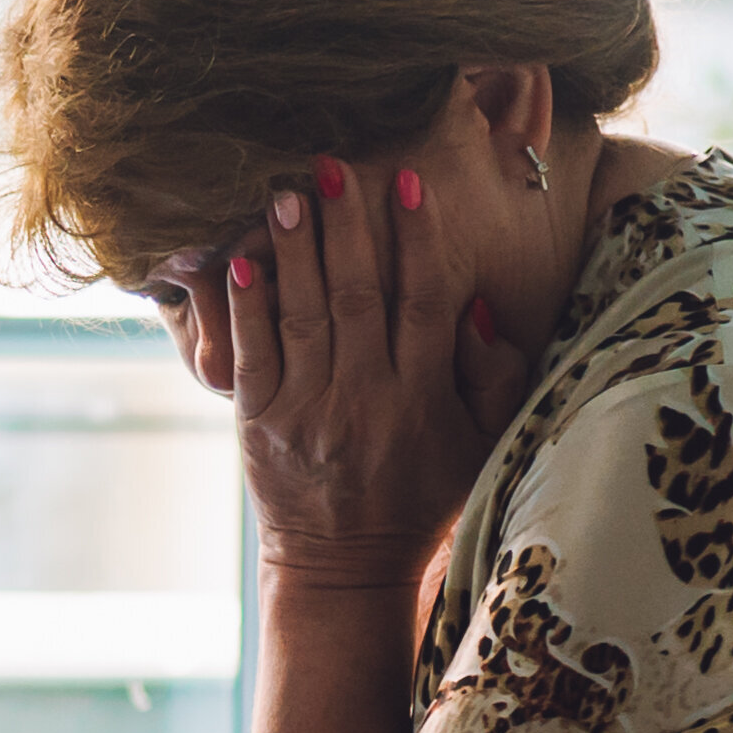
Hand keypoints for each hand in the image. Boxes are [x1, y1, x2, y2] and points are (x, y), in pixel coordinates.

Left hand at [153, 157, 538, 576]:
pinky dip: (245, 306)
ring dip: (294, 250)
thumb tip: (476, 300)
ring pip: (302, 315)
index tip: (409, 183)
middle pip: (357, 295)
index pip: (424, 301)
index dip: (418, 240)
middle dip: (346, 226)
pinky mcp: (259, 425)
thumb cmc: (418, 496)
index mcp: (423, 399)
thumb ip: (491, 374)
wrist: (341, 567)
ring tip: (285, 194)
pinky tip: (241, 260)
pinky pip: (252, 353)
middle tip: (334, 165)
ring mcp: (307, 412)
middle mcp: (365, 401)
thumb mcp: (479, 443)